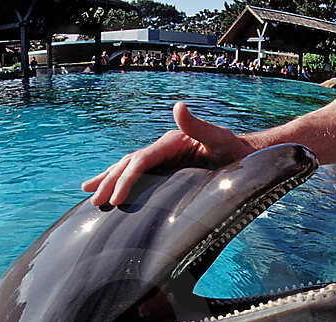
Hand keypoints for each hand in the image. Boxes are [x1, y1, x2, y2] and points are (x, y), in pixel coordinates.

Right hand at [82, 102, 255, 206]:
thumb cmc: (236, 151)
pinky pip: (139, 175)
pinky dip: (122, 182)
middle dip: (110, 182)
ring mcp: (164, 158)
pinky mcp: (167, 168)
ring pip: (129, 168)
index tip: (115, 198)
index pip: (141, 160)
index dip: (126, 179)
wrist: (246, 156)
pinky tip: (112, 191)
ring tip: (89, 193)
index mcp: (172, 142)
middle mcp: (164, 147)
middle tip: (95, 201)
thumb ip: (199, 126)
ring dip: (109, 180)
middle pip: (129, 164)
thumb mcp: (221, 138)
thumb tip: (178, 107)